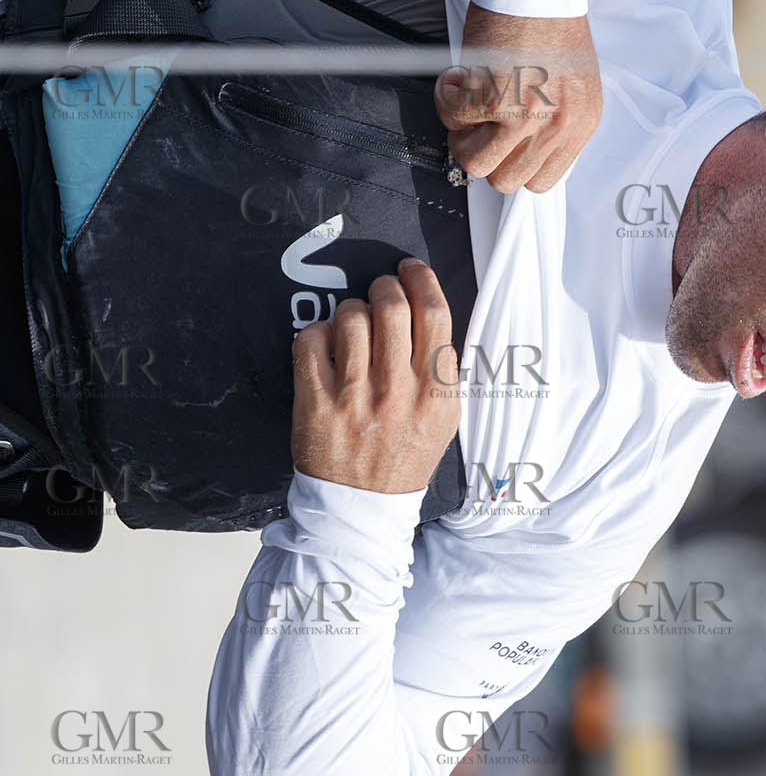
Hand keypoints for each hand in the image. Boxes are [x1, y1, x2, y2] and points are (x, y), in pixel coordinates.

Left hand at [290, 258, 461, 493]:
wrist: (361, 506)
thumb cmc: (404, 458)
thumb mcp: (445, 420)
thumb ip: (445, 374)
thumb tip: (435, 327)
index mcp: (435, 391)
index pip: (435, 315)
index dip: (422, 280)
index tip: (411, 269)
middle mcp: (397, 389)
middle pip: (392, 306)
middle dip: (384, 286)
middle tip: (379, 290)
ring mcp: (355, 395)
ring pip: (350, 317)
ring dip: (350, 310)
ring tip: (351, 323)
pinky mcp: (316, 402)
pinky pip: (311, 340)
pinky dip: (317, 332)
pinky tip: (325, 344)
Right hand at [434, 5, 602, 193]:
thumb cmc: (551, 22)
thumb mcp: (572, 85)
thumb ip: (555, 122)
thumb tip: (522, 149)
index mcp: (580, 125)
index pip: (542, 180)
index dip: (514, 164)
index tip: (502, 147)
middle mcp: (556, 126)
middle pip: (506, 180)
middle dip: (485, 153)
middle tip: (478, 125)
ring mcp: (523, 116)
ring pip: (474, 161)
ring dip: (462, 136)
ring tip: (467, 105)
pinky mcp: (490, 97)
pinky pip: (452, 120)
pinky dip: (446, 100)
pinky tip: (458, 77)